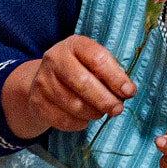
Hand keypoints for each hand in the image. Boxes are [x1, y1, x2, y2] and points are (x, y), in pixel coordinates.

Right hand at [3, 36, 137, 139]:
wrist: (45, 81)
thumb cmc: (79, 70)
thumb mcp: (92, 63)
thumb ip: (110, 73)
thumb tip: (126, 91)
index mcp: (73, 45)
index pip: (97, 59)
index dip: (116, 77)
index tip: (129, 91)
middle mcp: (54, 59)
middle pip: (84, 83)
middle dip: (105, 100)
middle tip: (117, 109)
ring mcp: (43, 81)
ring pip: (75, 105)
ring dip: (94, 113)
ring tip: (99, 111)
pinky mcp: (37, 102)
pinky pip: (64, 119)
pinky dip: (79, 123)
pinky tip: (83, 117)